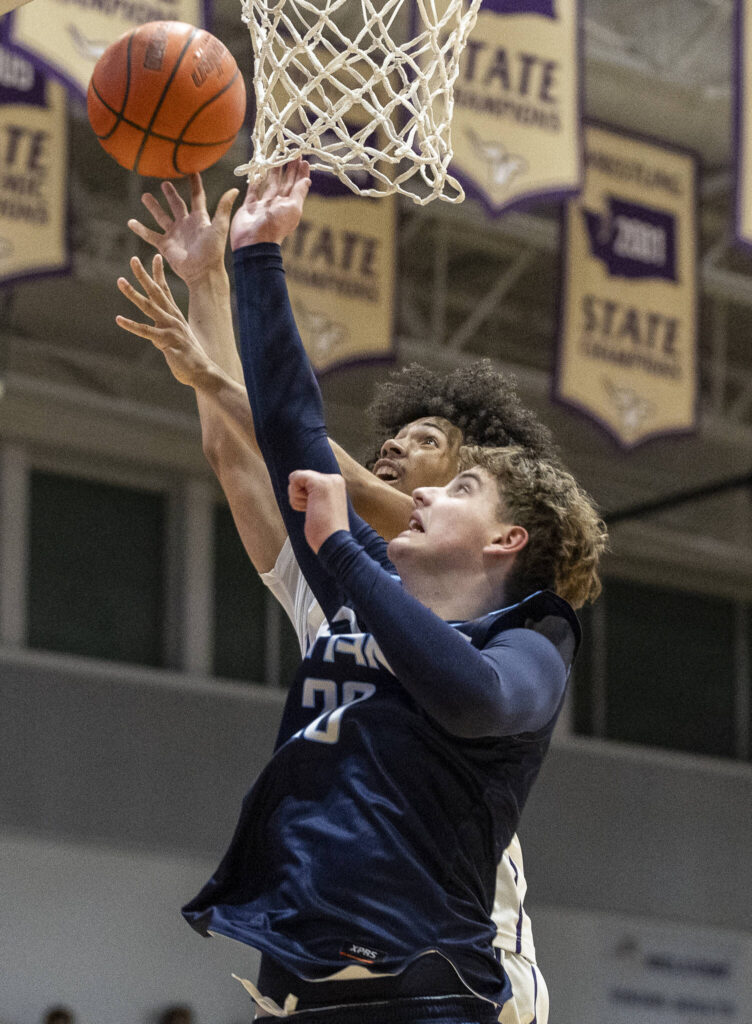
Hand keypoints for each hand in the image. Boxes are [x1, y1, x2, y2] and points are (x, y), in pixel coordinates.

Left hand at [116, 254, 213, 387]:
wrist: (203, 372)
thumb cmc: (191, 357)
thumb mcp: (180, 339)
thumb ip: (168, 332)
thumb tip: (156, 335)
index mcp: (175, 315)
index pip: (165, 290)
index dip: (159, 273)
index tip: (155, 256)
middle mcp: (172, 318)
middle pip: (156, 291)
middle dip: (144, 275)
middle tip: (133, 259)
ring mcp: (169, 328)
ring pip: (148, 306)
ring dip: (133, 293)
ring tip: (120, 281)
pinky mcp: (165, 342)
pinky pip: (145, 331)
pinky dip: (131, 325)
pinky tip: (118, 319)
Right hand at [127, 173, 238, 284]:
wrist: (203, 272)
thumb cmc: (213, 251)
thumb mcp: (219, 226)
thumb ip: (224, 207)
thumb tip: (234, 189)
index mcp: (200, 218)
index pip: (197, 197)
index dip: (195, 184)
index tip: (192, 170)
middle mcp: (186, 224)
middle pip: (176, 205)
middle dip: (170, 194)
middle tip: (164, 182)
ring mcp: (175, 234)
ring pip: (161, 216)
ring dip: (153, 207)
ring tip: (145, 196)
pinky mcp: (165, 245)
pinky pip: (150, 235)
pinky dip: (140, 229)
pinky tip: (131, 222)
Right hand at [230, 159, 311, 249]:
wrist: (254, 241)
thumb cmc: (275, 225)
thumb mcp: (292, 208)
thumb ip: (299, 193)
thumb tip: (307, 180)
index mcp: (289, 205)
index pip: (297, 185)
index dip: (301, 173)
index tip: (304, 160)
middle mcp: (278, 204)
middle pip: (285, 182)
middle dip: (289, 168)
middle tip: (292, 153)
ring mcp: (263, 204)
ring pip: (270, 183)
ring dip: (274, 171)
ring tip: (277, 156)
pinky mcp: (250, 205)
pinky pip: (253, 190)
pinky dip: (255, 180)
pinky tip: (258, 170)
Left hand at [288, 470, 348, 552]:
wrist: (335, 543)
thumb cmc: (325, 534)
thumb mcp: (321, 510)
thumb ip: (313, 496)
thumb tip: (296, 484)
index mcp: (336, 484)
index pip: (306, 481)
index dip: (305, 499)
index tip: (319, 512)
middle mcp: (334, 478)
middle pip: (300, 479)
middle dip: (300, 498)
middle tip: (316, 513)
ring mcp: (328, 480)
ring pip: (295, 479)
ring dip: (297, 500)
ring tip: (315, 513)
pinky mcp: (319, 483)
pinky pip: (294, 478)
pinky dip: (295, 497)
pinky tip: (309, 508)